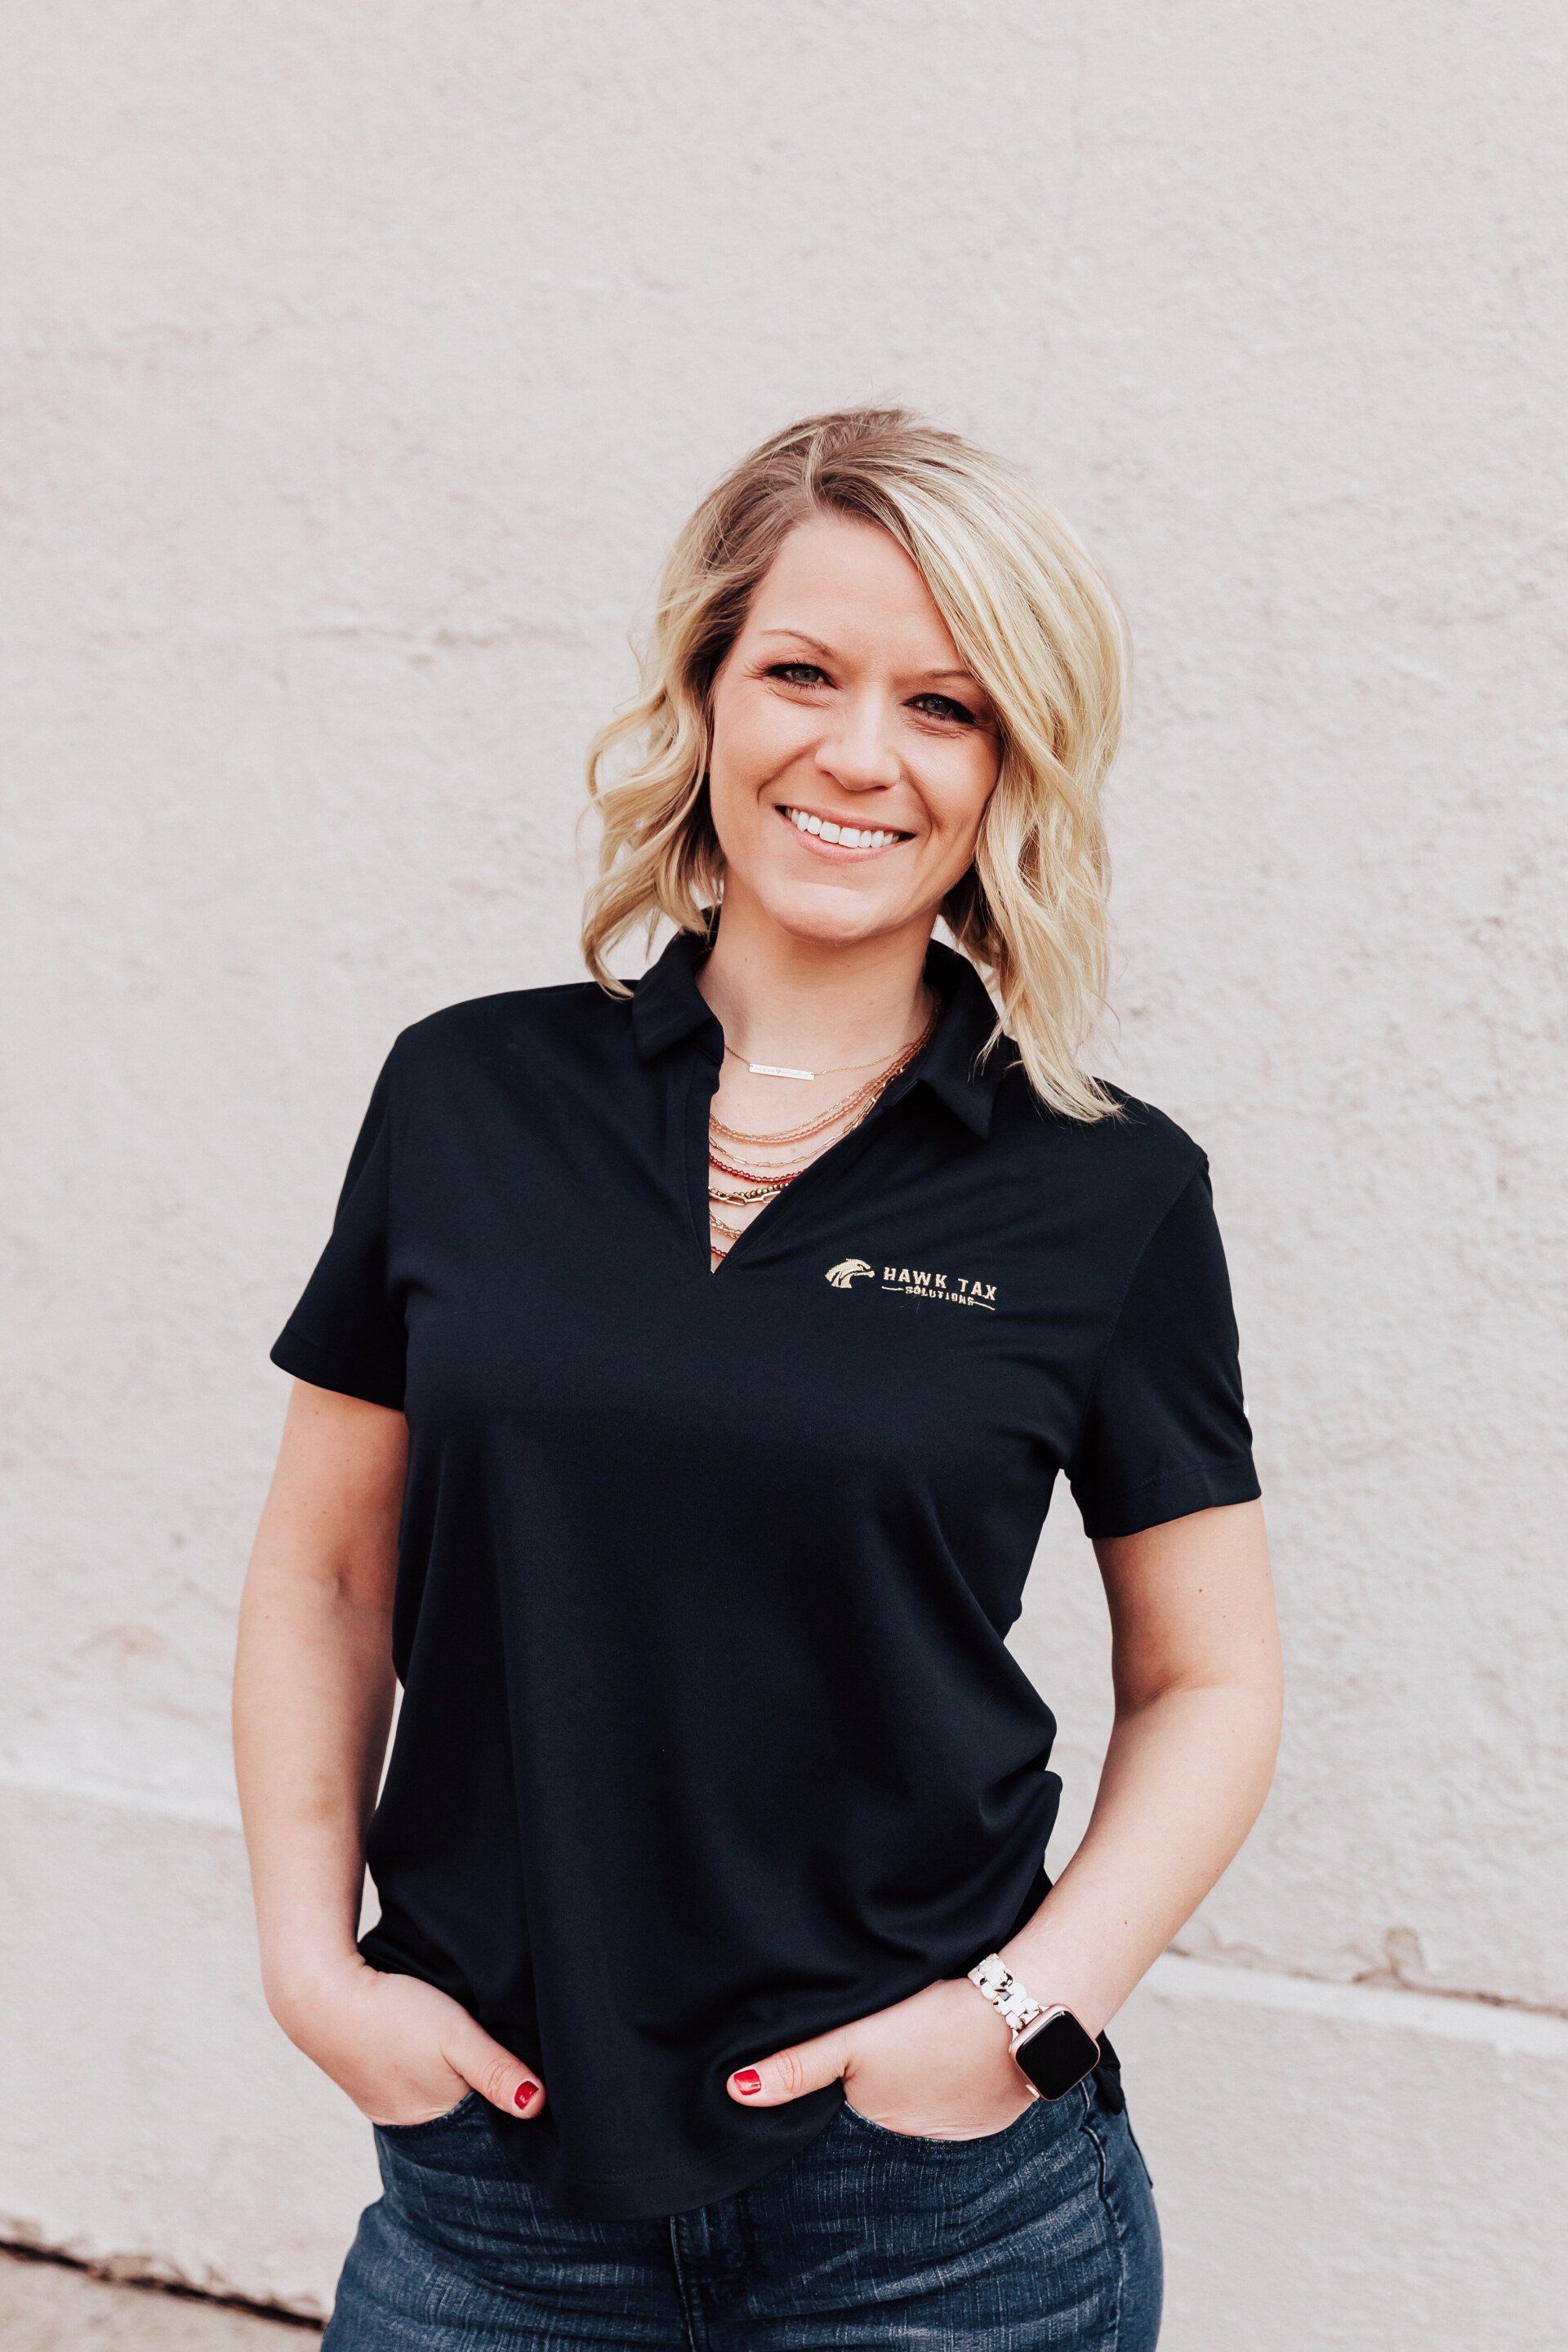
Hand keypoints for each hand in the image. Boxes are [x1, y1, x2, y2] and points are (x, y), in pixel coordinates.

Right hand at [271, 1955, 546, 2127]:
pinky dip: (424, 2073)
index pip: (481, 2131)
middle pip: (457, 2118)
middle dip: (481, 2103)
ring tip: (474, 2062)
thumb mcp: (455, 2036)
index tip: (531, 2099)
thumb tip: (538, 2107)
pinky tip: (432, 2054)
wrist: (319, 1994)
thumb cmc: (392, 2012)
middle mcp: (404, 2120)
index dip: (505, 2112)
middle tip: (510, 2077)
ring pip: (431, 2099)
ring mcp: (380, 2101)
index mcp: (431, 2120)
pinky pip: (407, 2083)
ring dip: (451, 2086)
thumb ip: (496, 2070)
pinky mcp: (366, 2076)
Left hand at [726, 1974, 1033, 2139]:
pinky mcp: (995, 2114)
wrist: (1021, 2016)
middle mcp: (915, 2135)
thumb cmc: (934, 2021)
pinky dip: (961, 2078)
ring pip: (926, 2097)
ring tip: (928, 2040)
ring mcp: (960, 2128)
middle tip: (895, 2035)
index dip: (848, 2068)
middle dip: (885, 2077)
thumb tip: (735, 2091)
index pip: (849, 2094)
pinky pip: (966, 2099)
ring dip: (924, 2076)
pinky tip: (961, 2052)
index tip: (857, 2043)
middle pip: (884, 2100)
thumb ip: (798, 2065)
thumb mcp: (855, 2038)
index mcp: (877, 2117)